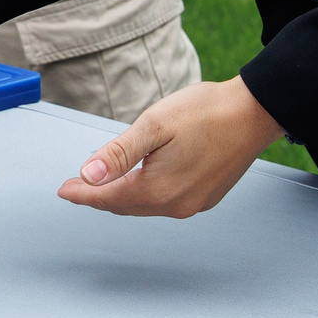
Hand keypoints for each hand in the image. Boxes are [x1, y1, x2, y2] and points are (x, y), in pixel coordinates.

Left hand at [56, 78, 283, 218]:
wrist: (254, 113)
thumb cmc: (205, 112)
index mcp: (158, 189)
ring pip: (146, 206)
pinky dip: (147, 194)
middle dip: (99, 197)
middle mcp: (176, 205)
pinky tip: (141, 181)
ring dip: (123, 196)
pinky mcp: (207, 198)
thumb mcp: (154, 125)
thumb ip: (118, 153)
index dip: (82, 194)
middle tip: (76, 188)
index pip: (108, 197)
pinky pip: (166, 202)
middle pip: (125, 206)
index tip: (63, 190)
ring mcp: (193, 204)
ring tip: (103, 185)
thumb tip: (88, 175)